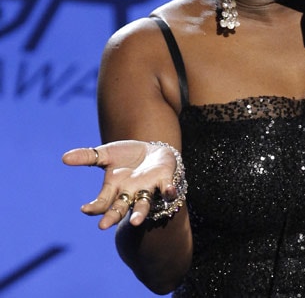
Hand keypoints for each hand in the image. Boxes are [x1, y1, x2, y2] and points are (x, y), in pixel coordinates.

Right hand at [62, 140, 177, 228]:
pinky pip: (167, 188)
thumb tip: (64, 158)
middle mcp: (130, 192)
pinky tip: (169, 192)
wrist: (153, 151)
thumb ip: (87, 156)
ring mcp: (148, 188)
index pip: (103, 203)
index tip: (85, 209)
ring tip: (136, 221)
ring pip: (143, 204)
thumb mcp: (106, 154)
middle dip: (113, 216)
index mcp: (115, 189)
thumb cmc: (127, 156)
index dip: (95, 207)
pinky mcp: (165, 180)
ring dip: (140, 212)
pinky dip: (169, 191)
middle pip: (121, 208)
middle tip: (103, 225)